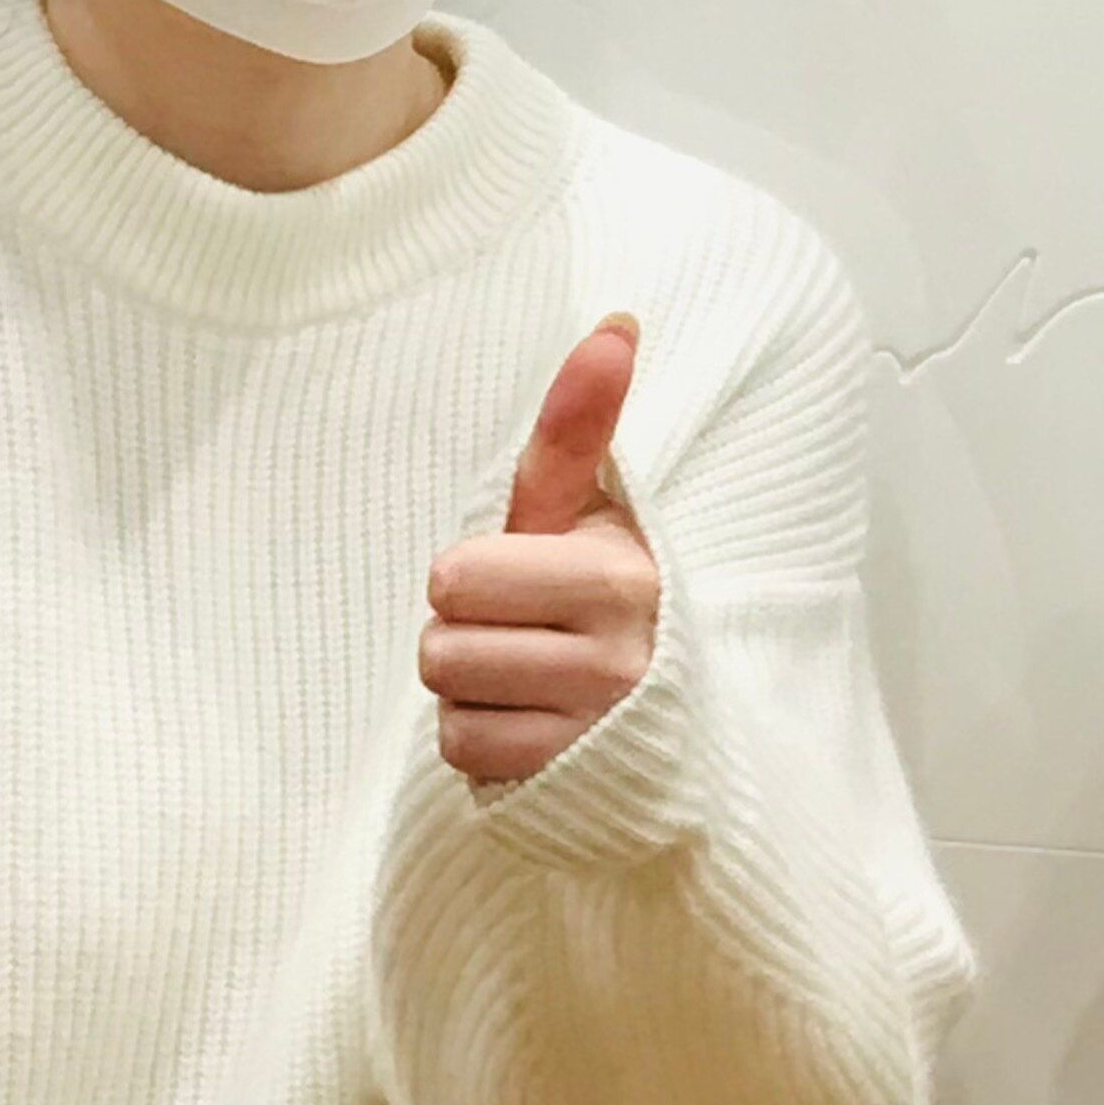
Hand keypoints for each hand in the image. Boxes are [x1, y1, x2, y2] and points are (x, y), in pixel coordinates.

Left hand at [422, 317, 659, 789]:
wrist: (662, 708)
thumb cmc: (603, 591)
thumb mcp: (591, 511)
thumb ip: (581, 425)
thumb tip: (615, 322)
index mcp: (621, 573)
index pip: (457, 576)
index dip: (473, 577)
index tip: (526, 580)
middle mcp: (618, 652)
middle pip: (441, 641)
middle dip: (465, 634)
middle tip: (522, 633)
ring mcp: (595, 724)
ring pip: (449, 698)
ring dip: (473, 689)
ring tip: (527, 678)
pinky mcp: (570, 782)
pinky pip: (464, 750)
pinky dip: (483, 739)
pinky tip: (528, 722)